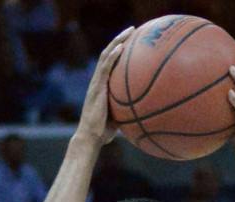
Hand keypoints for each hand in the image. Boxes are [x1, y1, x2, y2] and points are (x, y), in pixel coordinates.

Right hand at [75, 26, 134, 147]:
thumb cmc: (103, 133)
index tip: (131, 42)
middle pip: (108, 54)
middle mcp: (97, 81)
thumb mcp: (119, 118)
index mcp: (101, 86)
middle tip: (133, 30)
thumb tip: (145, 113)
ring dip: (118, 41)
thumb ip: (128, 111)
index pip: (109, 63)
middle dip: (120, 40)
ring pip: (106, 56)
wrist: (90, 137)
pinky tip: (122, 47)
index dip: (119, 51)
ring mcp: (96, 83)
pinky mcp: (96, 88)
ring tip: (130, 31)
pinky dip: (113, 56)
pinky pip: (105, 68)